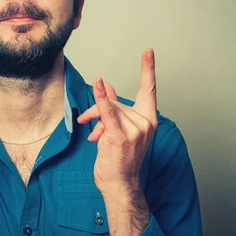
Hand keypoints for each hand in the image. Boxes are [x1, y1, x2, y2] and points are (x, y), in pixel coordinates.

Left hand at [76, 49, 157, 193]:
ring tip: (93, 135)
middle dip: (98, 109)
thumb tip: (108, 86)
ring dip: (93, 119)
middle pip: (117, 101)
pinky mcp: (120, 136)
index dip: (148, 70)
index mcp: (148, 120)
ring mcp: (134, 130)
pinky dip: (101, 98)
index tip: (148, 52)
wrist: (118, 183)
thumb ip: (114, 106)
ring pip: (108, 109)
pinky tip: (99, 84)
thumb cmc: (119, 158)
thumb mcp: (118, 128)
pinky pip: (108, 112)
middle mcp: (145, 123)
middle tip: (87, 122)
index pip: (149, 90)